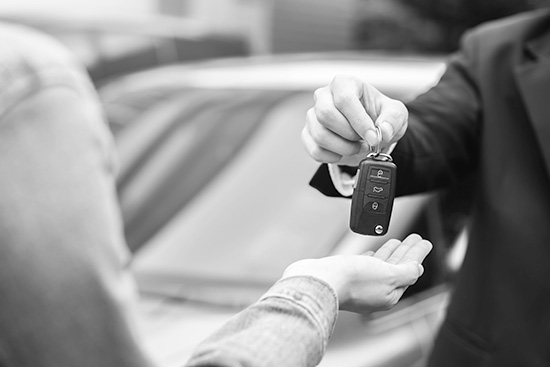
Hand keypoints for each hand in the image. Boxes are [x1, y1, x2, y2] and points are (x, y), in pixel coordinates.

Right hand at [282, 234, 431, 312]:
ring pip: (381, 266)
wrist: (318, 281)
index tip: (424, 242)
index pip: (409, 271)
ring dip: (391, 253)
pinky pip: (365, 266)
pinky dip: (373, 258)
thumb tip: (418, 269)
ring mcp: (360, 285)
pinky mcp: (346, 278)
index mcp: (389, 294)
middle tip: (415, 238)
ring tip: (397, 242)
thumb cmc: (351, 280)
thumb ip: (406, 272)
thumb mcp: (388, 275)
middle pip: (397, 268)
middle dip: (406, 252)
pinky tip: (372, 253)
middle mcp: (375, 292)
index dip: (417, 255)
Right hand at [302, 74, 407, 166]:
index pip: (344, 99)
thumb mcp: (396, 114)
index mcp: (344, 84)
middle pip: (326, 115)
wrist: (369, 130)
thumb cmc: (379, 115)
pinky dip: (333, 157)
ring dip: (344, 148)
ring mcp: (313, 115)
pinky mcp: (308, 134)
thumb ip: (393, 120)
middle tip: (364, 141)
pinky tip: (343, 152)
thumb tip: (383, 131)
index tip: (373, 137)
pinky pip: (315, 150)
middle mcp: (324, 96)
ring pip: (320, 135)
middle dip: (349, 134)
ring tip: (357, 147)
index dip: (359, 121)